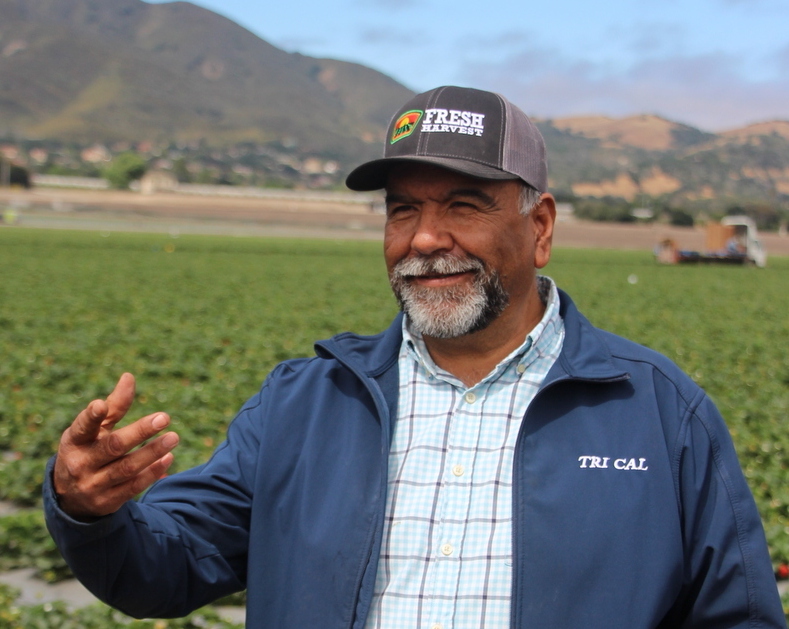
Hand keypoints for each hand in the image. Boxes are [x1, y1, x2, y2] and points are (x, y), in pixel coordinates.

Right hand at [53, 373, 178, 518]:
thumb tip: (129, 376)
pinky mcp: (107, 502)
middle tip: (165, 417)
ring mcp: (93, 485)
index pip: (82, 427)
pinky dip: (152, 472)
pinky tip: (168, 458)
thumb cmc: (87, 450)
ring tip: (173, 437)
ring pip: (127, 468)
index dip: (91, 417)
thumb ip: (113, 406)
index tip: (100, 405)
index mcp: (75, 441)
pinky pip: (133, 486)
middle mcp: (81, 463)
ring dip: (152, 452)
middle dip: (140, 432)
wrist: (70, 498)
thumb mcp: (94, 430)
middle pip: (113, 446)